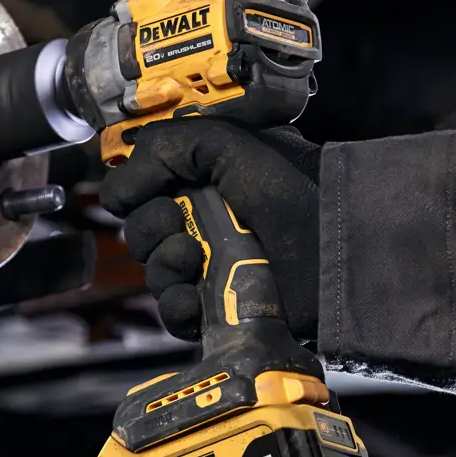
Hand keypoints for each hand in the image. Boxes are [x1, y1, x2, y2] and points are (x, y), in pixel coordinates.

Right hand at [98, 118, 321, 342]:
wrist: (338, 253)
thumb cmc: (295, 191)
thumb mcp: (231, 143)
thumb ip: (167, 145)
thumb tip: (117, 186)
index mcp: (203, 181)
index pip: (141, 189)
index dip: (136, 191)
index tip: (153, 189)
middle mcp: (203, 222)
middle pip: (139, 232)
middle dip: (150, 228)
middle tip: (180, 224)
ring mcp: (210, 268)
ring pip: (153, 273)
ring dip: (164, 265)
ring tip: (195, 260)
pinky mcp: (218, 310)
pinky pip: (173, 314)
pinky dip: (177, 305)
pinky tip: (194, 297)